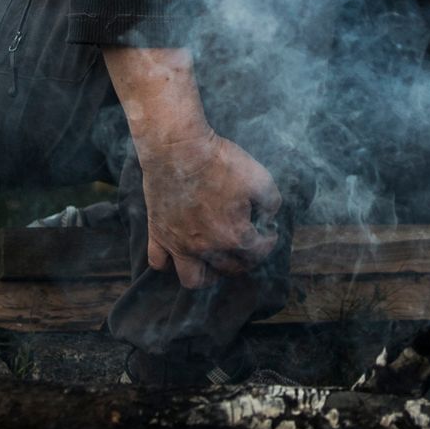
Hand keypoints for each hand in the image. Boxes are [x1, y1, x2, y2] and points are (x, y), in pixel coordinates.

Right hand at [135, 130, 283, 289]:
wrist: (178, 149)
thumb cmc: (220, 162)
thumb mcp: (260, 178)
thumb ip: (271, 203)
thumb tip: (268, 216)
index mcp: (234, 236)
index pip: (258, 252)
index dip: (269, 242)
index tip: (269, 232)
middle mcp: (206, 248)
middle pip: (230, 268)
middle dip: (244, 260)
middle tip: (246, 246)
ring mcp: (179, 244)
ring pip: (193, 279)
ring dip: (207, 276)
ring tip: (214, 263)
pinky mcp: (158, 234)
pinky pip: (159, 262)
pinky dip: (169, 262)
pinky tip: (178, 252)